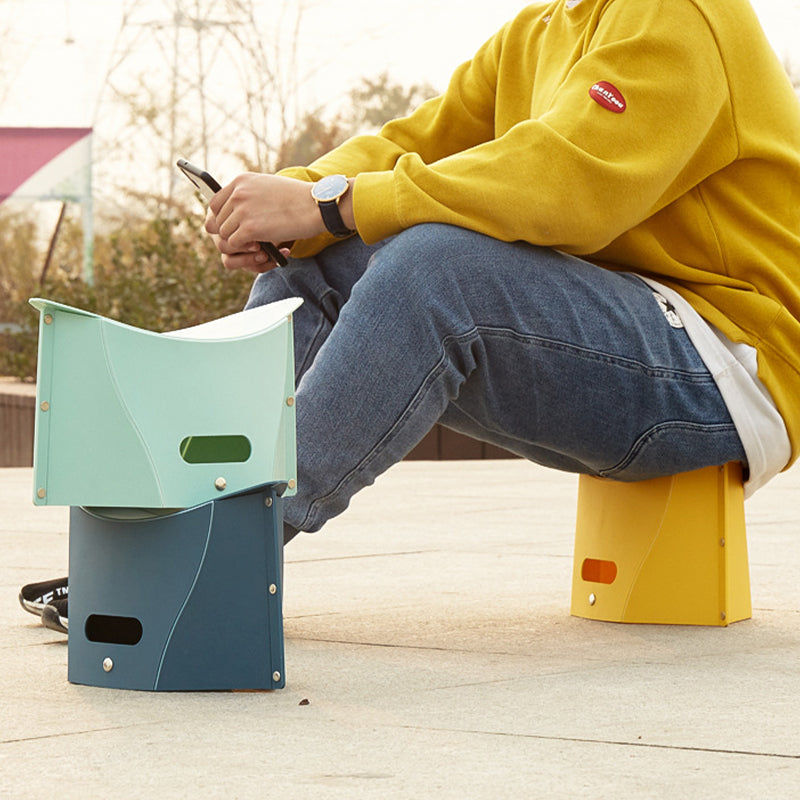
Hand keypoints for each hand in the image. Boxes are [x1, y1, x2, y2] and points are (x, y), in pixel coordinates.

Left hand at [205, 173, 322, 270]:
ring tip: (256, 243)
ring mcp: (242, 211)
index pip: (214, 204)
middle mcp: (237, 193)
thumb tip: (236, 209)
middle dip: (231, 232)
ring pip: (224, 234)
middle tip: (248, 239)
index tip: (234, 226)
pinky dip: (244, 249)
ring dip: (238, 242)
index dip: (223, 218)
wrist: (315, 206)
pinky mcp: (249, 228)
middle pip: (218, 221)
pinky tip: (259, 247)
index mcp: (240, 181)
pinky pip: (234, 244)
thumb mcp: (268, 186)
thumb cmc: (297, 198)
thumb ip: (249, 194)